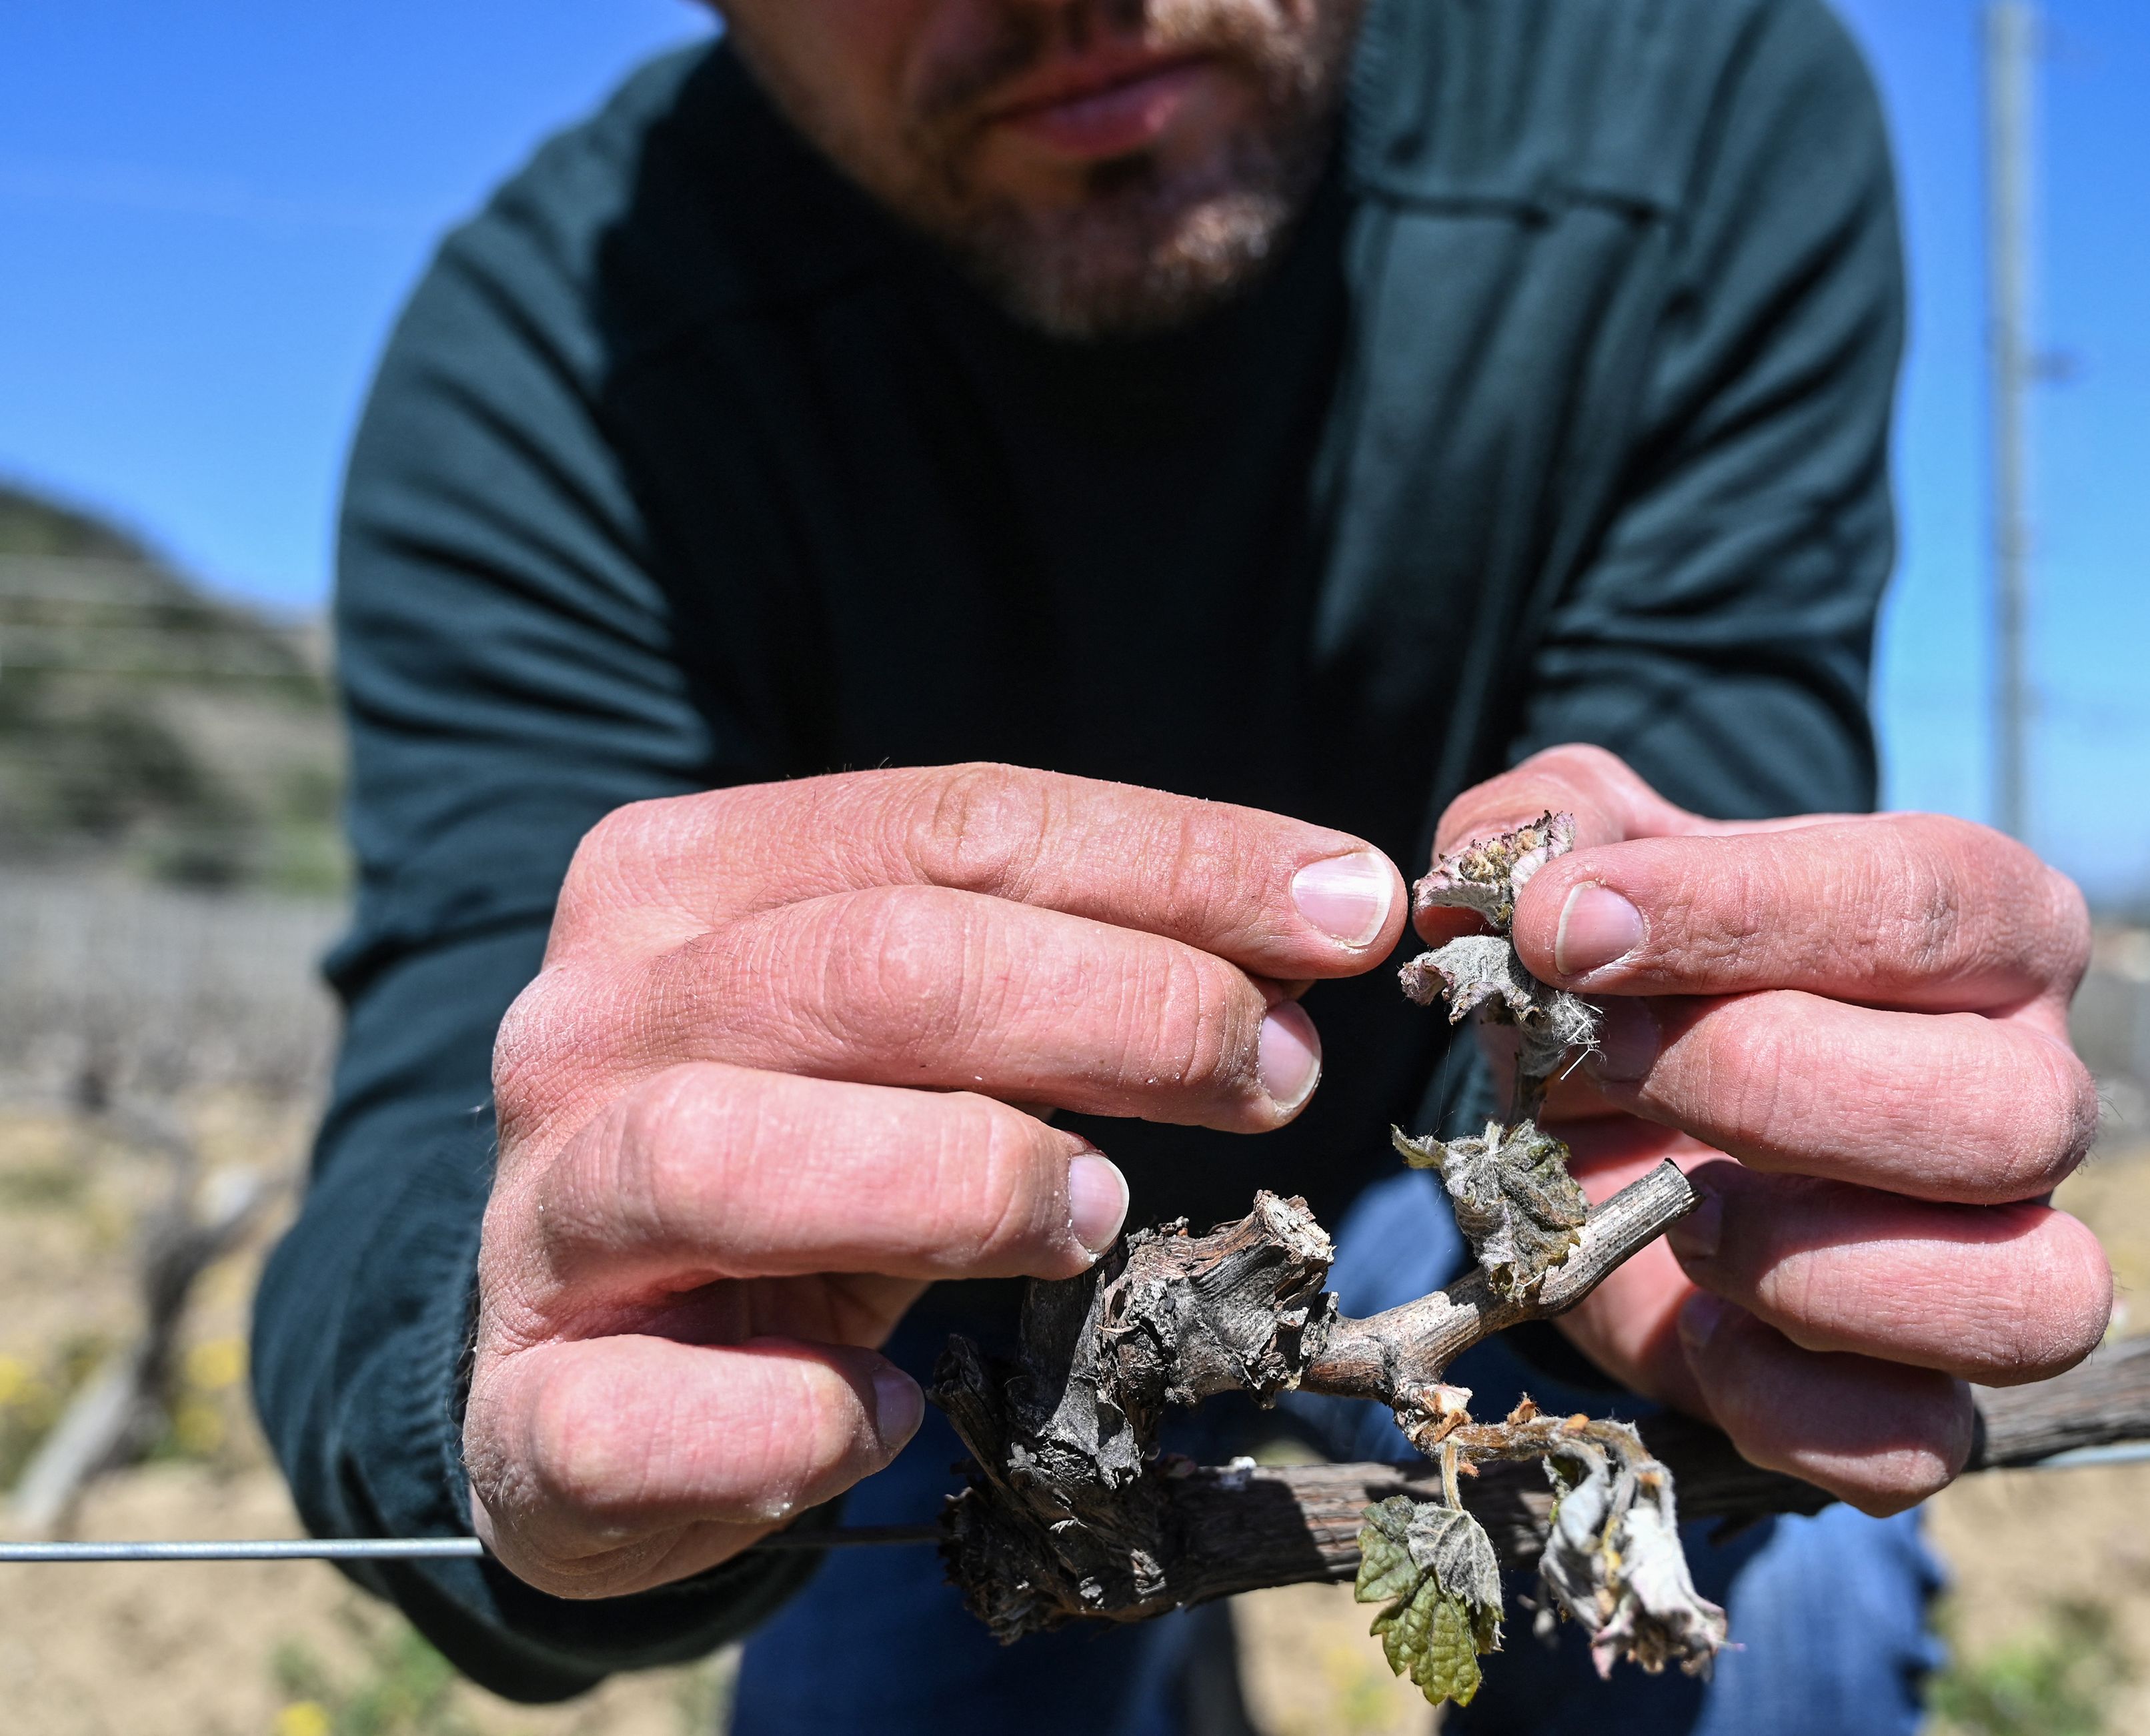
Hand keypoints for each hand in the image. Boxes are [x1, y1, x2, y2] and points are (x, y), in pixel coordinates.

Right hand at [469, 765, 1405, 1595]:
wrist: (597, 1370)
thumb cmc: (816, 1164)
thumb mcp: (935, 1037)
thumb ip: (1078, 968)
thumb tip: (1319, 925)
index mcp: (686, 881)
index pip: (958, 824)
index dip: (1175, 862)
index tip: (1350, 908)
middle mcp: (590, 1025)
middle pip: (874, 967)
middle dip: (1119, 1005)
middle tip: (1277, 1070)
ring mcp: (541, 1218)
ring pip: (724, 1153)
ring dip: (956, 1179)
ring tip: (1100, 1214)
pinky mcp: (529, 1415)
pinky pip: (637, 1414)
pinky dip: (789, 1421)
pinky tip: (894, 1417)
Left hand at [1427, 746, 2110, 1514]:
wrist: (1599, 1128)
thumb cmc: (1622, 977)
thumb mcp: (1574, 865)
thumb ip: (1541, 823)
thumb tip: (1519, 874)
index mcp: (1985, 925)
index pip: (1927, 905)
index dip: (1742, 912)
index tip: (1566, 924)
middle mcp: (2031, 1090)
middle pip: (2015, 1112)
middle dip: (1778, 1085)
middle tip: (1608, 1057)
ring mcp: (2002, 1260)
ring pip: (2031, 1298)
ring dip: (1818, 1261)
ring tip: (1678, 1208)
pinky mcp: (1927, 1402)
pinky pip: (1919, 1443)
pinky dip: (1787, 1403)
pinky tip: (1696, 1328)